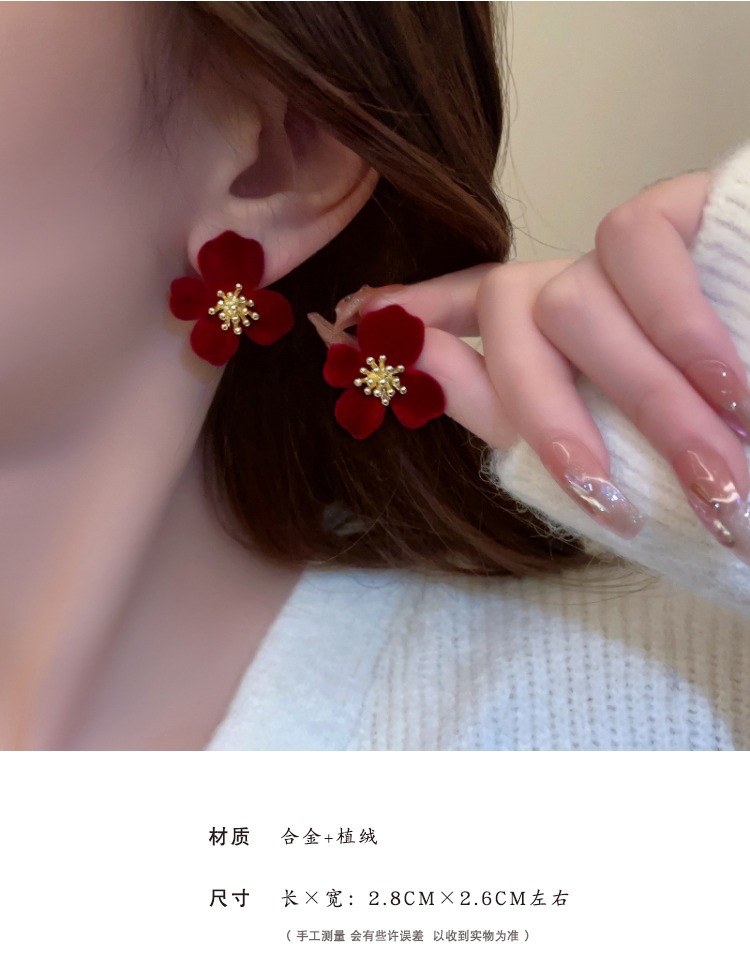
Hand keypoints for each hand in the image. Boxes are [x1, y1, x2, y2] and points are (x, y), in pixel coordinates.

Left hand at [332, 171, 749, 559]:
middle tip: (612, 503)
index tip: (354, 322)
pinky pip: (635, 245)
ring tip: (717, 469)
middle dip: (552, 419)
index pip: (463, 316)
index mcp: (549, 350)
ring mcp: (619, 257)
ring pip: (568, 298)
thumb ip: (520, 423)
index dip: (411, 313)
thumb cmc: (725, 458)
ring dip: (638, 397)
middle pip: (506, 321)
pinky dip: (678, 327)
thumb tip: (411, 360)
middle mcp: (571, 293)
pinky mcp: (675, 212)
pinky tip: (736, 390)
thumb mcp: (621, 465)